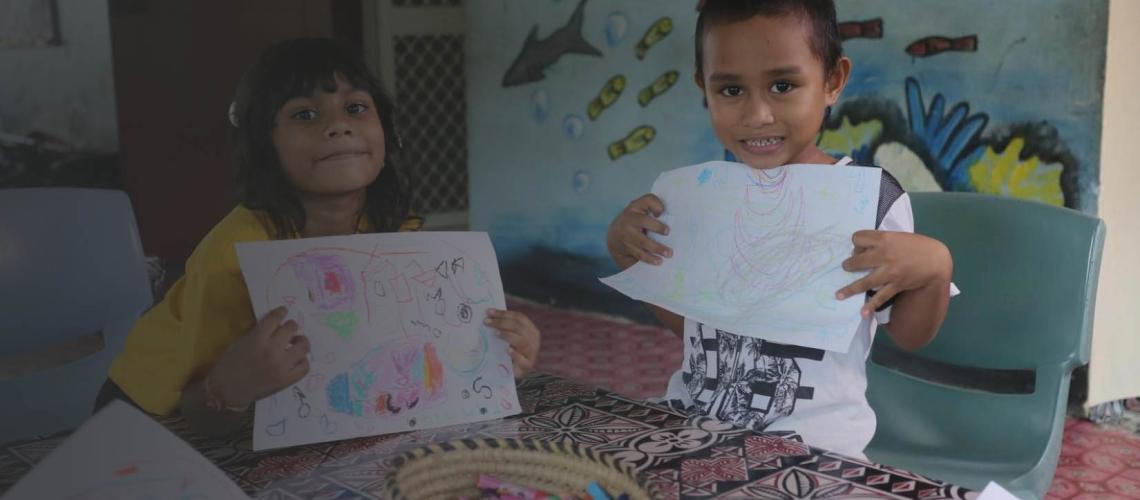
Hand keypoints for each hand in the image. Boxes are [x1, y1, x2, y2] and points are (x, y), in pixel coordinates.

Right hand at [207, 307, 310, 407]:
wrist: (227, 390)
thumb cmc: (230, 364)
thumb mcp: (241, 342)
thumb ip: (258, 332)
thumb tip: (275, 325)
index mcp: (257, 339)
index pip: (275, 318)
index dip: (281, 312)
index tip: (283, 311)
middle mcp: (271, 350)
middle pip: (291, 329)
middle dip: (290, 326)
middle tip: (289, 329)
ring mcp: (281, 366)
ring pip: (303, 347)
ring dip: (301, 342)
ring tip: (297, 343)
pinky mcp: (286, 380)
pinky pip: (304, 367)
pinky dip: (303, 361)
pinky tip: (297, 359)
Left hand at [485, 308, 539, 377]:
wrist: (514, 372)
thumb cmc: (511, 352)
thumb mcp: (509, 338)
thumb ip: (504, 328)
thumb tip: (488, 316)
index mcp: (530, 329)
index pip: (519, 317)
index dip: (504, 314)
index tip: (489, 312)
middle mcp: (534, 339)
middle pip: (519, 327)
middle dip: (502, 322)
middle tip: (487, 322)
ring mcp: (532, 353)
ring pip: (522, 341)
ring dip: (508, 335)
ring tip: (495, 333)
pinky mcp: (528, 365)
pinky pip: (522, 359)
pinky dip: (515, 354)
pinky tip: (507, 350)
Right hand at [606, 194, 671, 266]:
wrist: (615, 235)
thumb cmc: (635, 221)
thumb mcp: (640, 211)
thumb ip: (652, 208)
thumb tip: (666, 214)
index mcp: (635, 207)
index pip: (647, 200)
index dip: (655, 205)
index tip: (662, 212)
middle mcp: (628, 219)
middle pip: (643, 221)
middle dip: (657, 227)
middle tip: (668, 232)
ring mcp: (625, 234)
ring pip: (642, 241)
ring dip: (656, 248)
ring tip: (668, 253)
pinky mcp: (626, 247)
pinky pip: (639, 254)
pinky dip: (649, 258)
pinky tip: (658, 261)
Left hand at [836, 231, 951, 316]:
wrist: (936, 260)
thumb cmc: (917, 245)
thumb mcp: (898, 236)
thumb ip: (881, 241)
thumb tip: (863, 251)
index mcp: (884, 239)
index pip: (857, 238)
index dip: (857, 242)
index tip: (860, 247)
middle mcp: (884, 255)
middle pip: (856, 260)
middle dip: (849, 264)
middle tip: (848, 267)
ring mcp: (889, 272)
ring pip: (864, 281)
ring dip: (850, 289)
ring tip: (839, 294)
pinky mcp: (895, 285)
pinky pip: (880, 297)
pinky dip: (870, 307)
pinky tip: (862, 313)